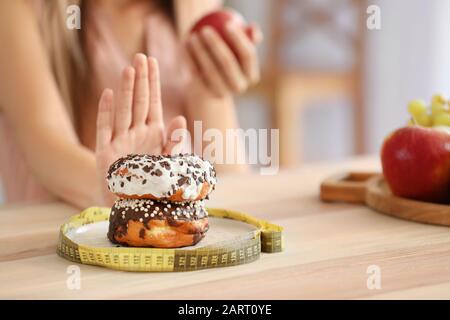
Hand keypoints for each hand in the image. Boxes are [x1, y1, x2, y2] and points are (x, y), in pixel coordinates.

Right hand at [95, 54, 186, 204]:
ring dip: (126, 90)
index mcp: (153, 134)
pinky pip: (105, 129)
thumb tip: (180, 118)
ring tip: (130, 69)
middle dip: (140, 80)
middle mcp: (136, 133)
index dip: (152, 82)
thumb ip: (174, 142)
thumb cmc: (153, 184)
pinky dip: (106, 112)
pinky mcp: (106, 153)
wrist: (133, 207)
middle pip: (138, 102)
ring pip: (123, 110)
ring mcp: (120, 141)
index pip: (153, 102)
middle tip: (141, 56)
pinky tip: (107, 94)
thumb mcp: (168, 164)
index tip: (152, 61)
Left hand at [186, 22, 261, 97]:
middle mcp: (239, 86)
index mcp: (251, 75)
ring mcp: (222, 92)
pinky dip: (190, 58)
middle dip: (216, 44)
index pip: (248, 55)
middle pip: (228, 63)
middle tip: (205, 29)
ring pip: (210, 70)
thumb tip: (253, 28)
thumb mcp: (240, 45)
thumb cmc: (230, 55)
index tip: (227, 23)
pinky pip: (196, 74)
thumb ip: (248, 35)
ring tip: (192, 36)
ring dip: (200, 51)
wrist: (210, 82)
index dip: (239, 39)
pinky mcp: (205, 93)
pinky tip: (184, 43)